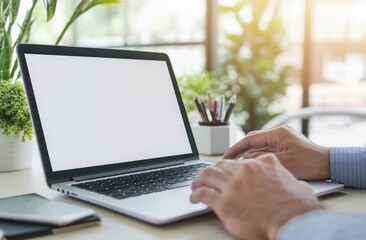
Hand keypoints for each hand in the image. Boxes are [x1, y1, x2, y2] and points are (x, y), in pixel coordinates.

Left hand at [191, 155, 322, 239]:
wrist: (293, 222)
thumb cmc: (298, 207)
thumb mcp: (296, 183)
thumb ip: (285, 178)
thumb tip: (289, 181)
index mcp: (262, 164)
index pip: (240, 160)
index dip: (231, 166)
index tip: (226, 170)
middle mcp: (245, 170)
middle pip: (221, 165)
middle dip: (212, 170)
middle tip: (207, 176)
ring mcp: (233, 186)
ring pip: (207, 175)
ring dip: (198, 179)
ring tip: (195, 185)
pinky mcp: (224, 203)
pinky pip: (204, 194)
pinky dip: (196, 195)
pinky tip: (194, 198)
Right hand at [222, 126, 329, 179]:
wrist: (329, 163)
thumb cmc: (310, 164)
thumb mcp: (282, 163)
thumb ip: (261, 159)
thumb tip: (244, 158)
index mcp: (278, 133)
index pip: (249, 139)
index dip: (235, 149)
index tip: (225, 157)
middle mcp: (279, 131)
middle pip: (253, 139)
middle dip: (240, 150)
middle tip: (229, 161)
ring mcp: (283, 136)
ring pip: (259, 143)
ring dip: (249, 153)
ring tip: (240, 164)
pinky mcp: (286, 142)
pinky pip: (267, 146)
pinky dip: (259, 154)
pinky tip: (255, 163)